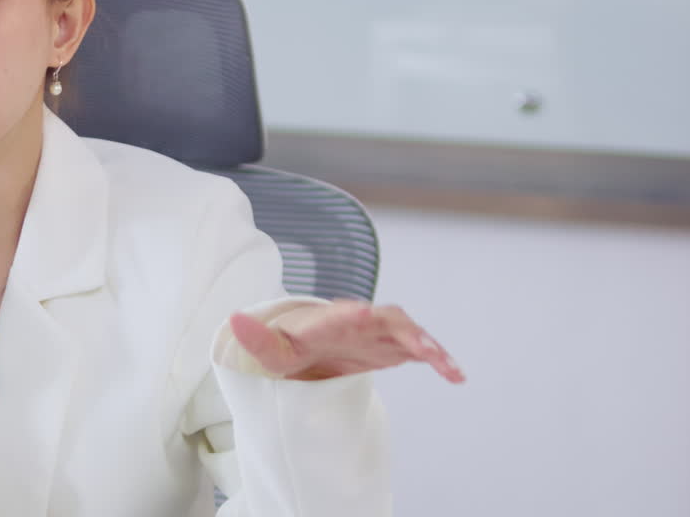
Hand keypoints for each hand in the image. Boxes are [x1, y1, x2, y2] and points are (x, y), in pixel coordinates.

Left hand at [229, 300, 464, 382]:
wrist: (306, 348)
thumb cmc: (287, 345)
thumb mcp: (271, 349)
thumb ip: (256, 338)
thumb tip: (233, 320)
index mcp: (330, 319)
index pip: (342, 313)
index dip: (352, 314)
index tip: (361, 314)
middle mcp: (359, 320)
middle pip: (386, 317)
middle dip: (404, 329)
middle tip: (421, 347)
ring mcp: (379, 333)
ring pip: (409, 332)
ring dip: (428, 346)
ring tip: (446, 365)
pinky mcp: (393, 348)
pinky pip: (420, 351)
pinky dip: (438, 359)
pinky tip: (456, 377)